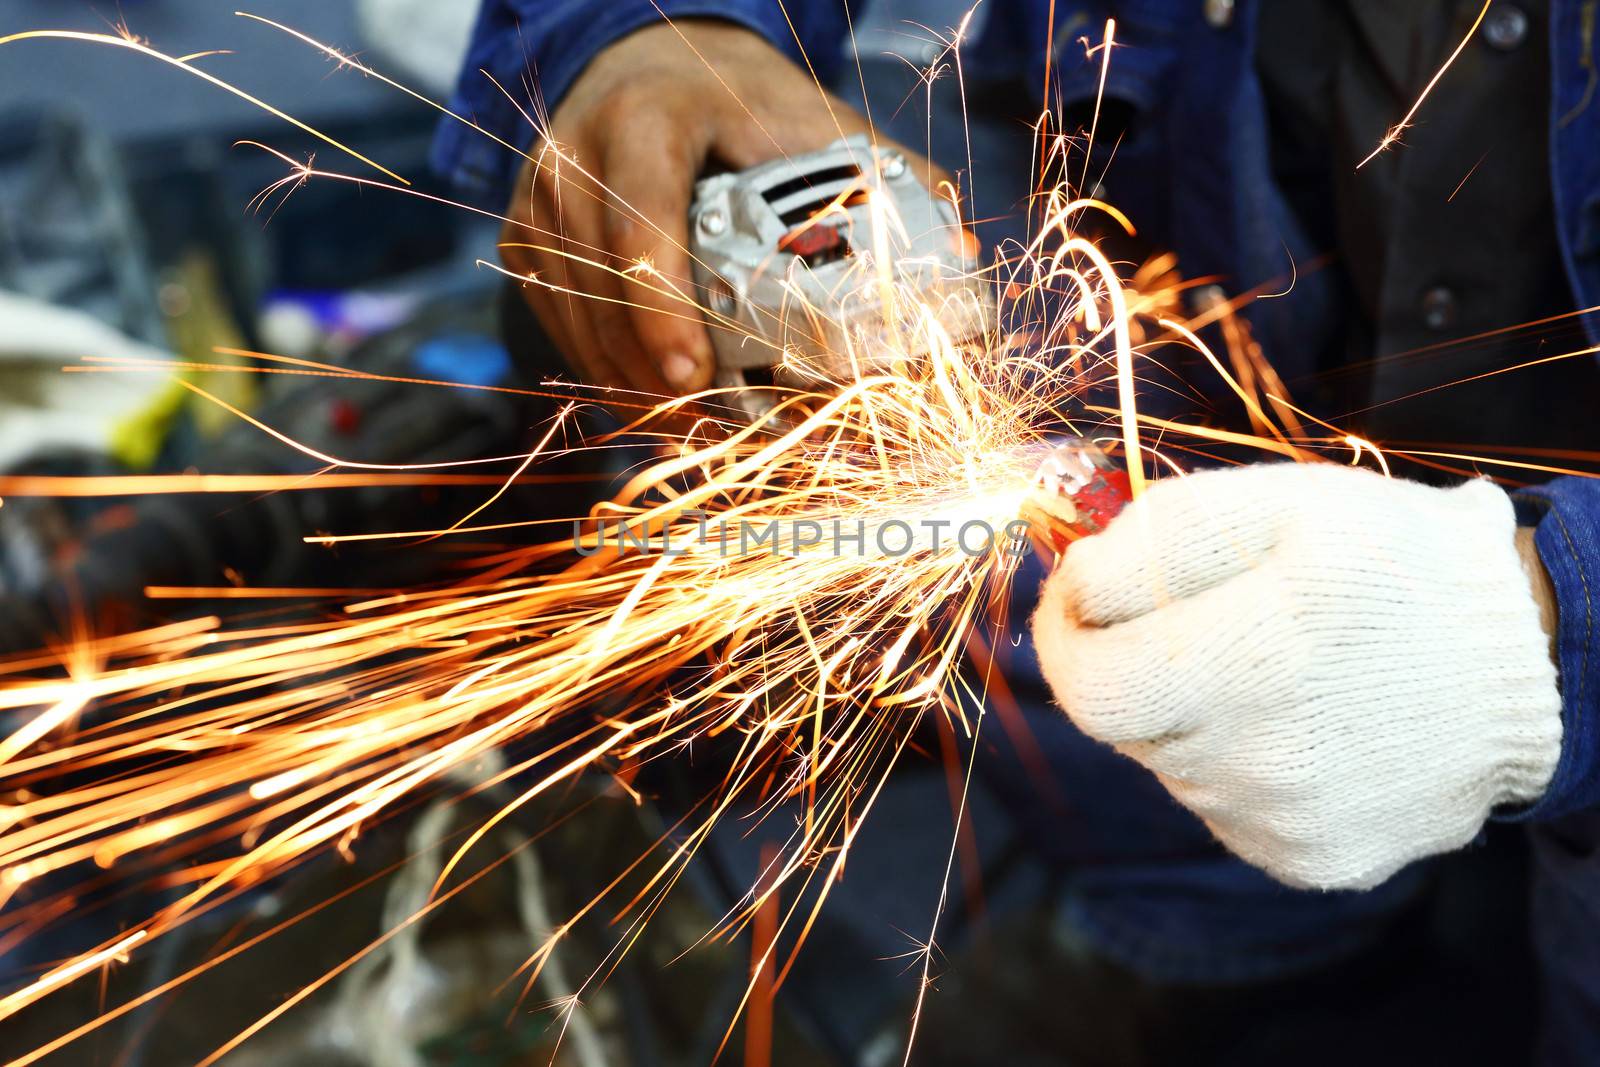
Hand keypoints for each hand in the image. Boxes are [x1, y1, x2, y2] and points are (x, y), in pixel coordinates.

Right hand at [501, 19, 946, 394]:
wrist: (648, 70)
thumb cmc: (741, 107)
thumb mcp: (809, 122)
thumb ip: (880, 182)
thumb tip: (958, 258)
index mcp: (645, 117)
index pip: (638, 219)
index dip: (661, 306)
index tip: (694, 375)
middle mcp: (572, 157)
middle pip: (601, 289)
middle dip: (654, 374)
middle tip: (716, 432)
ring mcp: (536, 202)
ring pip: (574, 322)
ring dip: (633, 389)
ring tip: (698, 436)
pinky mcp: (523, 240)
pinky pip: (559, 328)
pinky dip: (608, 375)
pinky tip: (659, 408)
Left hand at [1031, 463, 1561, 889]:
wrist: (1528, 662)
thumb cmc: (1393, 563)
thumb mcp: (1282, 502)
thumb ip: (1159, 536)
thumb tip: (1073, 587)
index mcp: (1259, 658)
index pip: (1089, 686)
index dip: (1061, 639)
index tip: (1074, 602)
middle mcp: (1268, 758)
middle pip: (1126, 724)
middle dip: (1132, 665)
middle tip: (1194, 620)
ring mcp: (1289, 822)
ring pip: (1173, 764)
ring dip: (1189, 713)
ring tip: (1273, 667)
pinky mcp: (1312, 859)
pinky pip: (1225, 807)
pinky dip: (1236, 761)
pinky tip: (1301, 722)